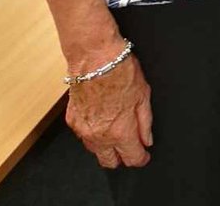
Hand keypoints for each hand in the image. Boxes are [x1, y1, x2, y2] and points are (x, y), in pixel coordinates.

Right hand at [65, 52, 153, 168]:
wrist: (95, 57)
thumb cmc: (120, 71)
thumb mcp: (143, 94)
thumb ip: (145, 122)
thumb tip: (147, 139)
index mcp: (120, 131)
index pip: (132, 157)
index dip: (141, 158)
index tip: (144, 155)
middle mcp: (100, 136)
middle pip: (109, 162)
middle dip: (121, 157)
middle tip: (130, 146)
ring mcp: (83, 130)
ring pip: (95, 151)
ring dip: (106, 147)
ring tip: (116, 130)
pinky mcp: (72, 120)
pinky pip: (83, 135)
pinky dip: (93, 133)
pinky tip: (101, 120)